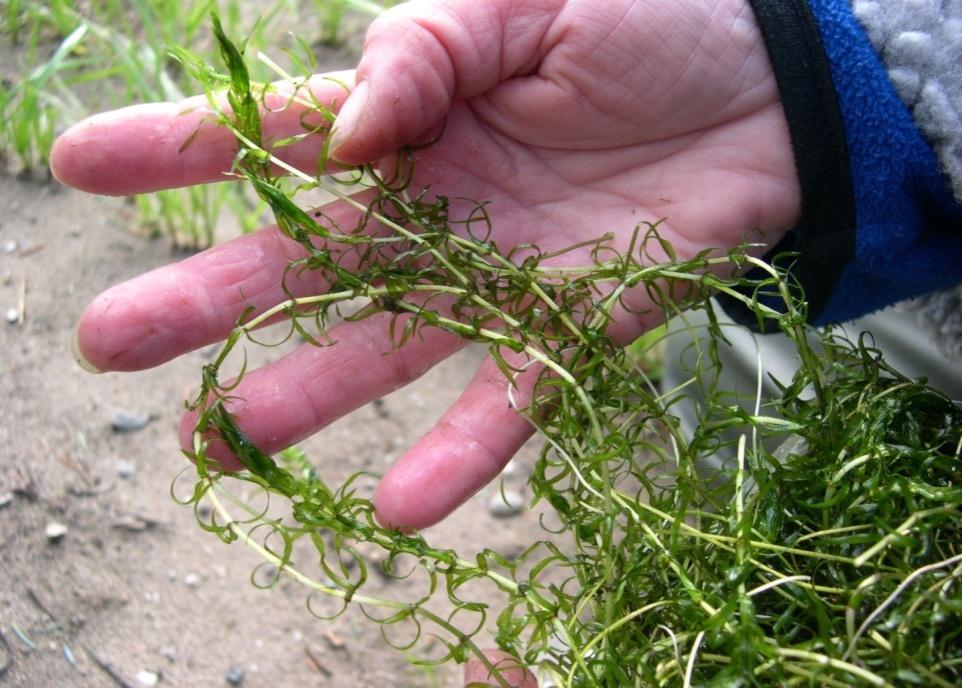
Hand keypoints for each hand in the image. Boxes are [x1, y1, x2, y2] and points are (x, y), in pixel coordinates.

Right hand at [51, 0, 798, 530]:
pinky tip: (397, 505)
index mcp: (413, 113)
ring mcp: (497, 273)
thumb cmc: (646, 16)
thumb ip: (421, 53)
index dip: (177, 149)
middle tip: (111, 343)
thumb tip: (339, 134)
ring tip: (221, 441)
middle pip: (306, 262)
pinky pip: (510, 396)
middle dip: (208, 301)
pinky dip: (459, 452)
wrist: (770, 84)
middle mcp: (435, 205)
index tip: (80, 169)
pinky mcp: (573, 324)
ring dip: (306, 394)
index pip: (275, 134)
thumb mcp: (518, 1)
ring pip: (386, 345)